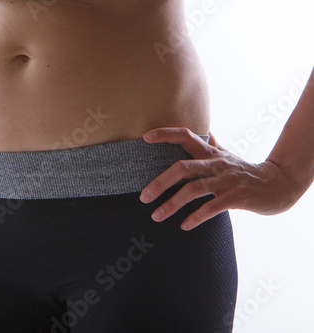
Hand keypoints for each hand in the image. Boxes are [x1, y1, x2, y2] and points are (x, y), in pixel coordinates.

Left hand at [139, 127, 297, 230]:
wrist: (279, 184)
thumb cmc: (245, 171)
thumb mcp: (227, 155)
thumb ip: (213, 144)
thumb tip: (205, 131)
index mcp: (211, 153)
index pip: (187, 136)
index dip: (166, 134)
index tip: (145, 137)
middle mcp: (216, 164)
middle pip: (182, 168)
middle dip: (160, 182)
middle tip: (143, 197)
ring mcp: (227, 180)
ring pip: (194, 189)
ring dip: (172, 204)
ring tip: (156, 216)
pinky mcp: (237, 197)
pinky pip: (212, 207)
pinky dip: (196, 217)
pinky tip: (184, 226)